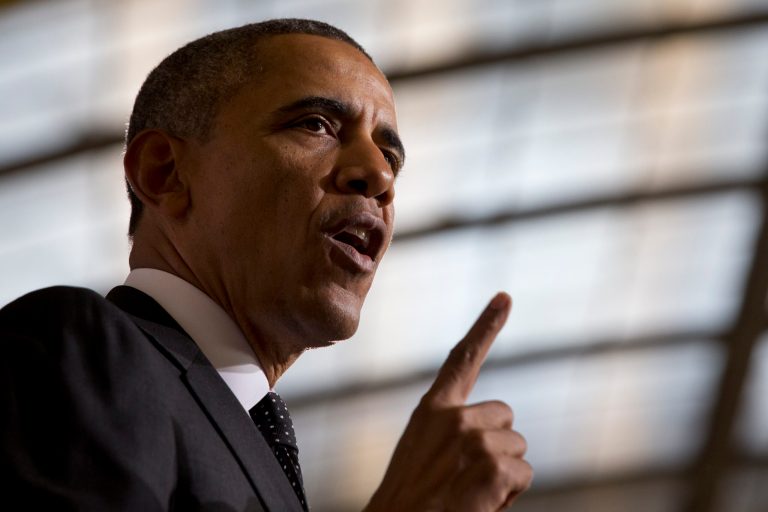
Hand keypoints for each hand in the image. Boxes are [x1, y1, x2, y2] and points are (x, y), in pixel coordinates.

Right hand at [365, 292, 531, 510]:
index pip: (461, 358)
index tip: (504, 297)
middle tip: (468, 478)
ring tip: (469, 495)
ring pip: (518, 449)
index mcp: (431, 411)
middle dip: (499, 446)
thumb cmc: (409, 502)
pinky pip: (522, 473)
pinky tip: (479, 504)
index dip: (486, 326)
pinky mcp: (489, 464)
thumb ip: (450, 434)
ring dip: (504, 474)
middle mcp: (452, 417)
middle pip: (505, 417)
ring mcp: (471, 438)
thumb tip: (492, 435)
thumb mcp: (421, 455)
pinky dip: (509, 495)